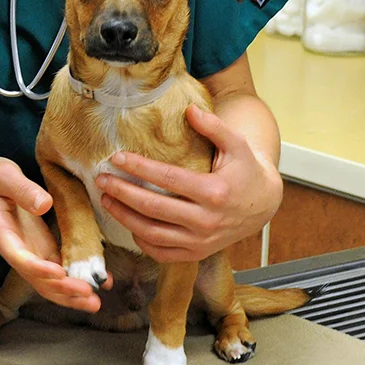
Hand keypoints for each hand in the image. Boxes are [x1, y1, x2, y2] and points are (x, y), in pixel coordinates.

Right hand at [0, 157, 105, 312]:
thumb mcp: (2, 175)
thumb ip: (21, 189)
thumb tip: (44, 205)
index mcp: (0, 233)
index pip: (18, 257)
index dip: (37, 268)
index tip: (59, 273)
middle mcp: (15, 249)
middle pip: (35, 278)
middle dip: (61, 289)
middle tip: (88, 295)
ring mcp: (29, 251)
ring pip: (46, 281)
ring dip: (69, 294)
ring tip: (95, 302)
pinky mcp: (40, 247)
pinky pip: (56, 269)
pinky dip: (74, 279)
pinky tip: (96, 284)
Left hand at [94, 105, 282, 262]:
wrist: (262, 204)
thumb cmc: (245, 170)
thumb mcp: (236, 144)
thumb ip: (214, 126)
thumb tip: (189, 110)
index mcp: (215, 192)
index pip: (167, 179)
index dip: (139, 168)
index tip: (117, 158)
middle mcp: (206, 221)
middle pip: (153, 208)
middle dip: (122, 192)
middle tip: (101, 180)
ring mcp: (201, 241)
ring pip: (152, 233)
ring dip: (124, 217)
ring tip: (106, 200)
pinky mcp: (197, 253)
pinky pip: (162, 253)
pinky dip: (141, 240)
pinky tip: (128, 223)